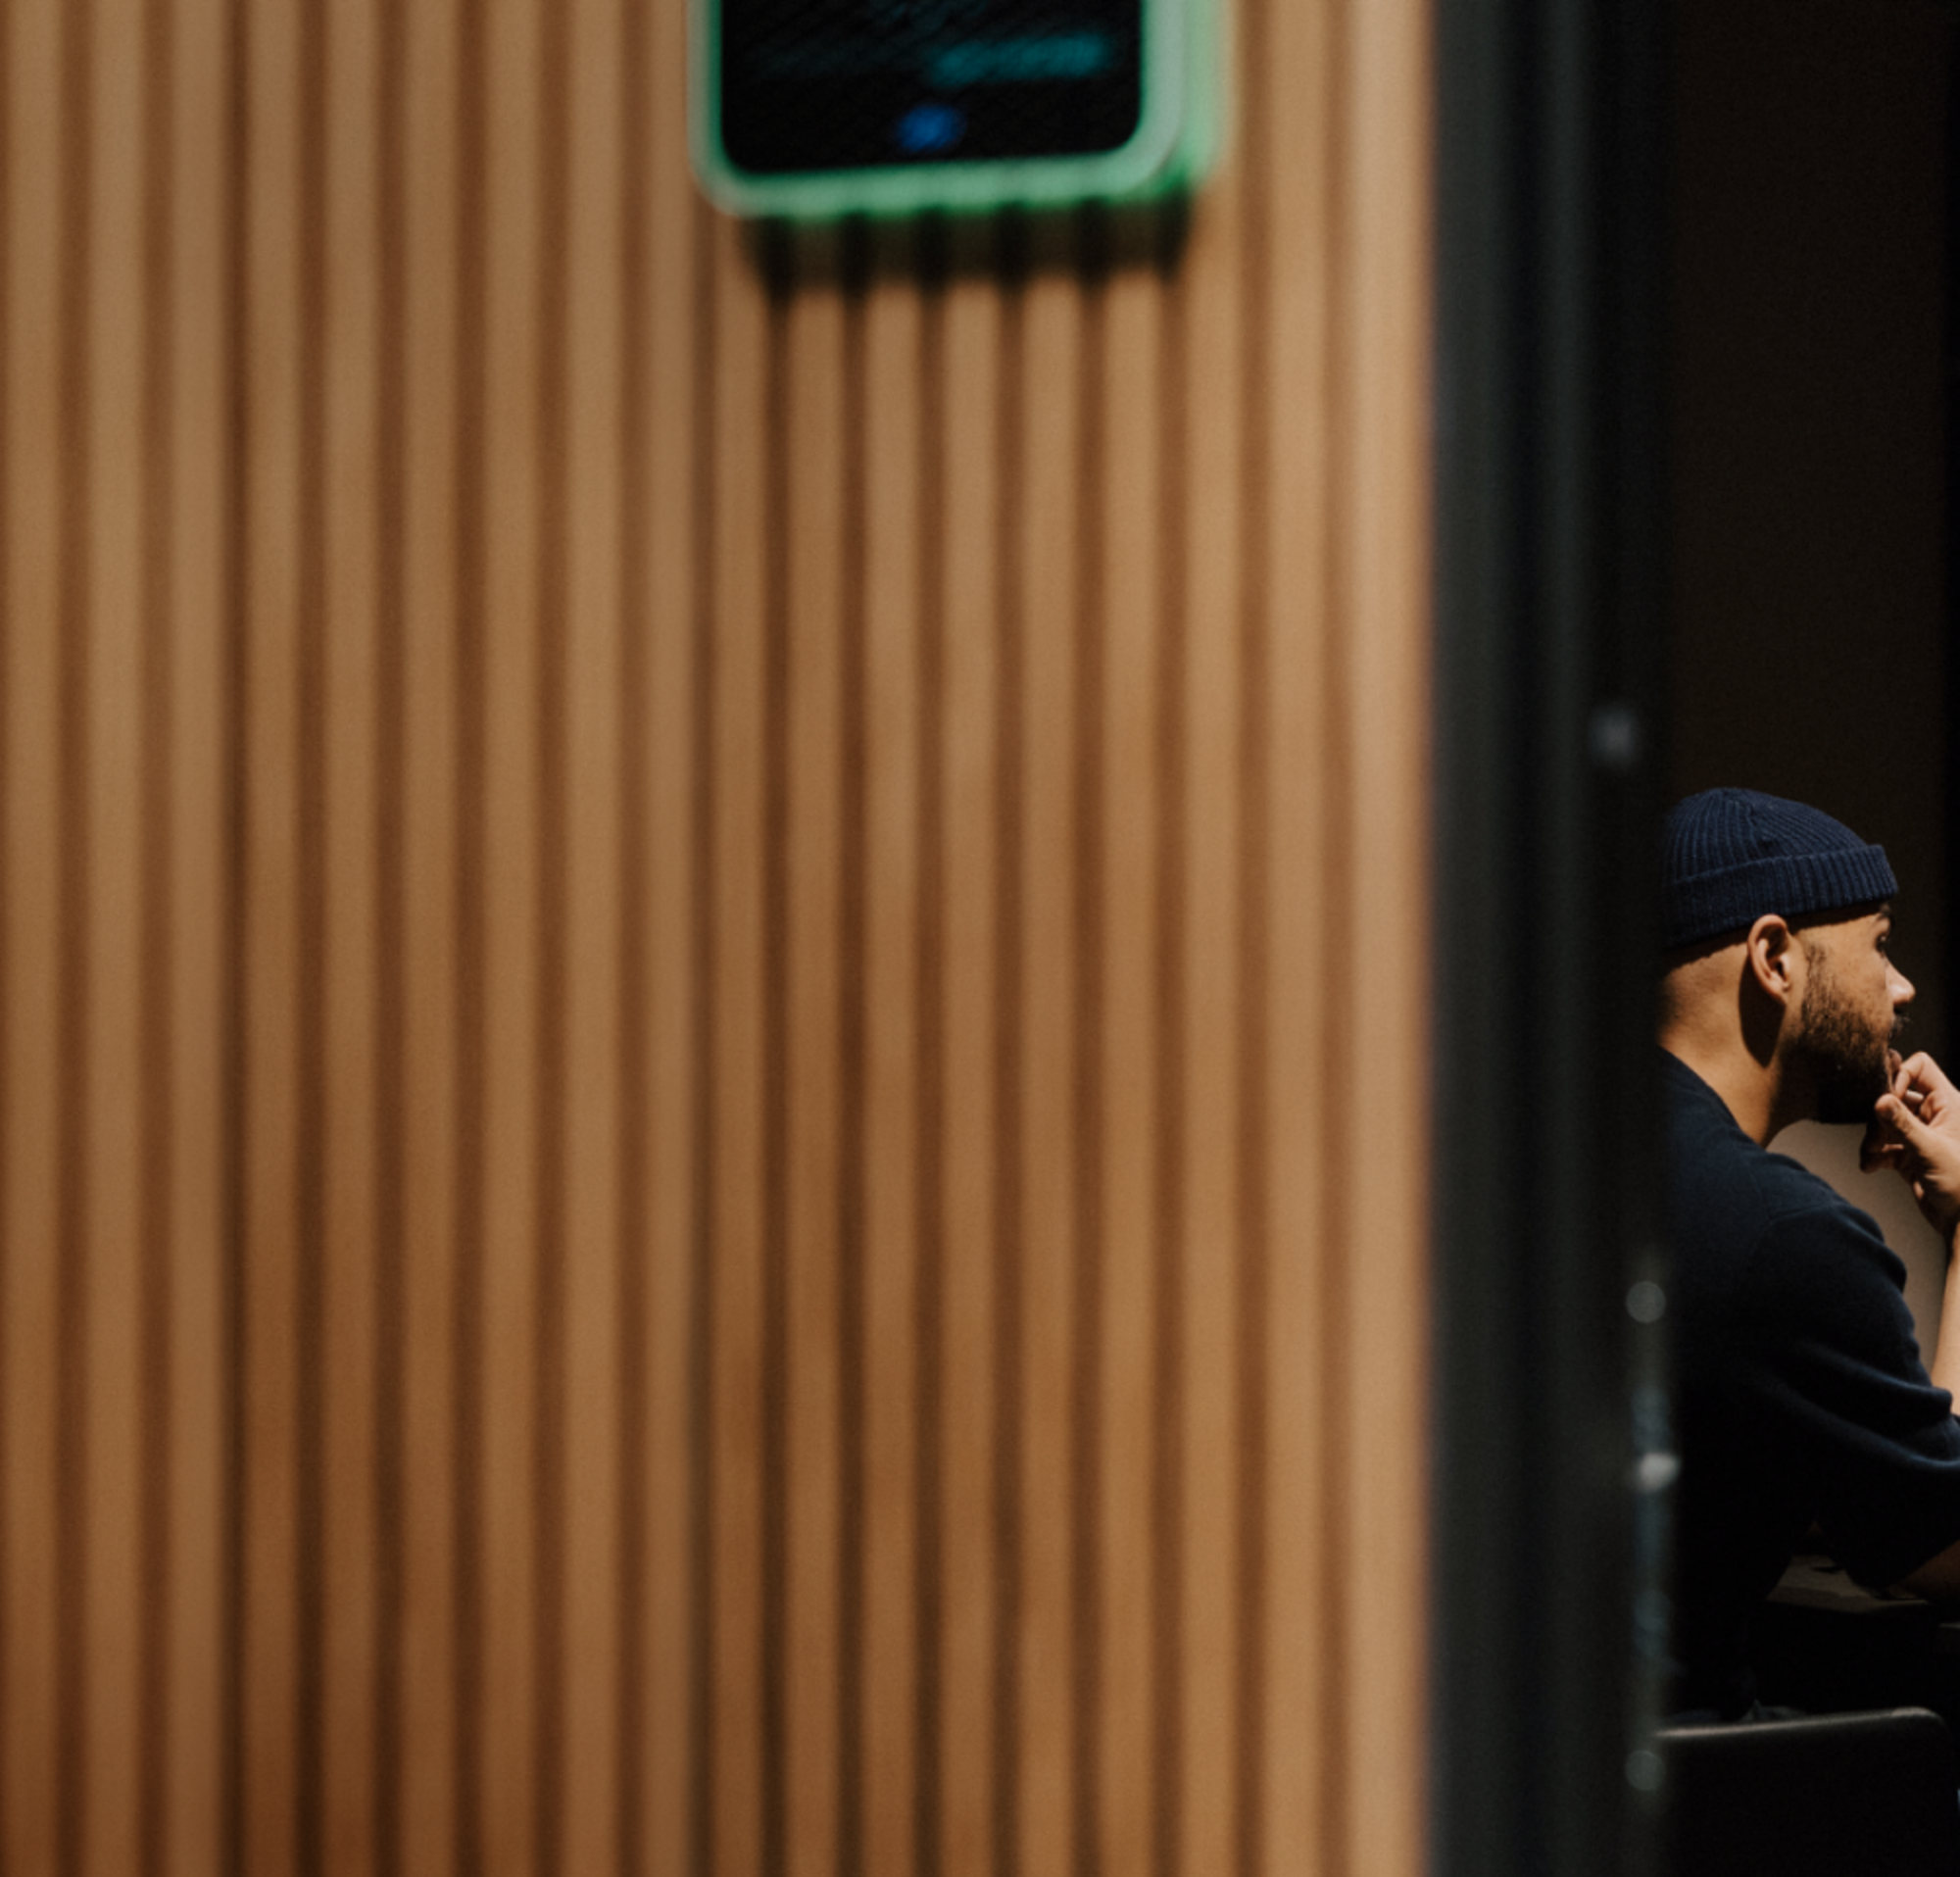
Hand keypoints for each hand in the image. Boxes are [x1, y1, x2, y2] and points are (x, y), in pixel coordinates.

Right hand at [1863, 1051, 1959, 1245]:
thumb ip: (1902, 1123)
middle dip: (1879, 1115)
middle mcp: (1936, 1115)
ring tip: (1870, 1154)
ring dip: (1873, 1138)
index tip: (1885, 1101)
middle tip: (1875, 1134)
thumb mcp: (1930, 1150)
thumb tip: (1879, 1099)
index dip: (1898, 1077)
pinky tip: (1870, 1165)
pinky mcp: (1911, 1154)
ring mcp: (1922, 1135)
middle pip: (1896, 1096)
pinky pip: (1884, 1144)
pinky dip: (1874, 1154)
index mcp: (1950, 1104)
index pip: (1919, 1068)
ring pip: (1887, 1121)